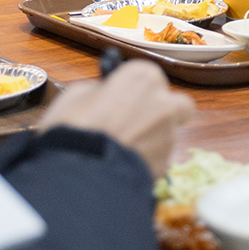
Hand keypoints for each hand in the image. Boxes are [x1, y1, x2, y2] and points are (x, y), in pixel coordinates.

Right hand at [38, 59, 194, 176]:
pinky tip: (121, 167)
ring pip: (165, 135)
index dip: (134, 90)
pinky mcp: (166, 165)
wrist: (81, 172)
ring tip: (118, 151)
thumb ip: (101, 91)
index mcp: (144, 78)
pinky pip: (156, 160)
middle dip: (161, 112)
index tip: (119, 99)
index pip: (148, 77)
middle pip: (175, 105)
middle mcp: (164, 103)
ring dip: (148, 141)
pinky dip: (143, 162)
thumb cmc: (74, 126)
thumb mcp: (76, 95)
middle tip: (135, 123)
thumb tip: (104, 96)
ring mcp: (168, 136)